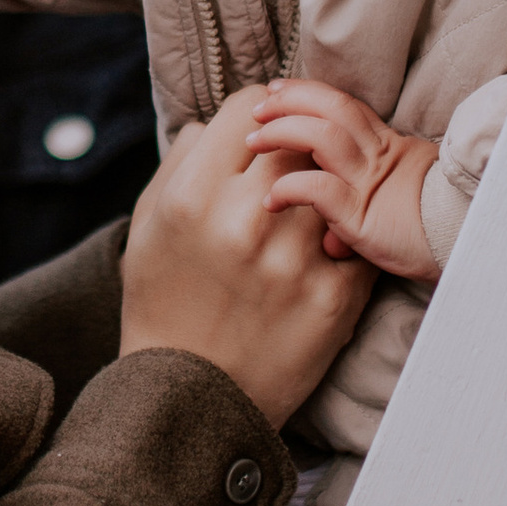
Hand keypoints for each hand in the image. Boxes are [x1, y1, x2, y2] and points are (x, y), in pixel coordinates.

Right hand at [120, 90, 372, 425]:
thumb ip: (183, 162)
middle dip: (293, 150)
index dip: (256, 115)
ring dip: (322, 196)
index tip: (257, 138)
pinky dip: (343, 244)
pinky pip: (357, 239)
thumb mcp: (149, 226)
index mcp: (193, 195)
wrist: (189, 399)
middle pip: (298, 138)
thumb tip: (218, 123)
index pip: (249, 105)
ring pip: (333, 184)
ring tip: (302, 222)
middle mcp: (245, 221)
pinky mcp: (334, 299)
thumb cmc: (164, 303)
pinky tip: (320, 259)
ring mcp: (295, 260)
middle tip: (288, 174)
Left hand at [243, 78, 441, 282]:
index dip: (309, 94)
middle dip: (291, 100)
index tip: (278, 90)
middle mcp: (379, 157)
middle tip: (260, 105)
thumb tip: (329, 242)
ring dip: (283, 132)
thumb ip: (359, 216)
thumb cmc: (438, 234)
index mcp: (390, 149)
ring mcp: (372, 183)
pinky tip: (272, 199)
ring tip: (256, 140)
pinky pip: (321, 190)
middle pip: (333, 108)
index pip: (345, 107)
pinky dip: (291, 188)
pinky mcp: (364, 216)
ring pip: (323, 137)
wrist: (470, 243)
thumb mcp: (399, 214)